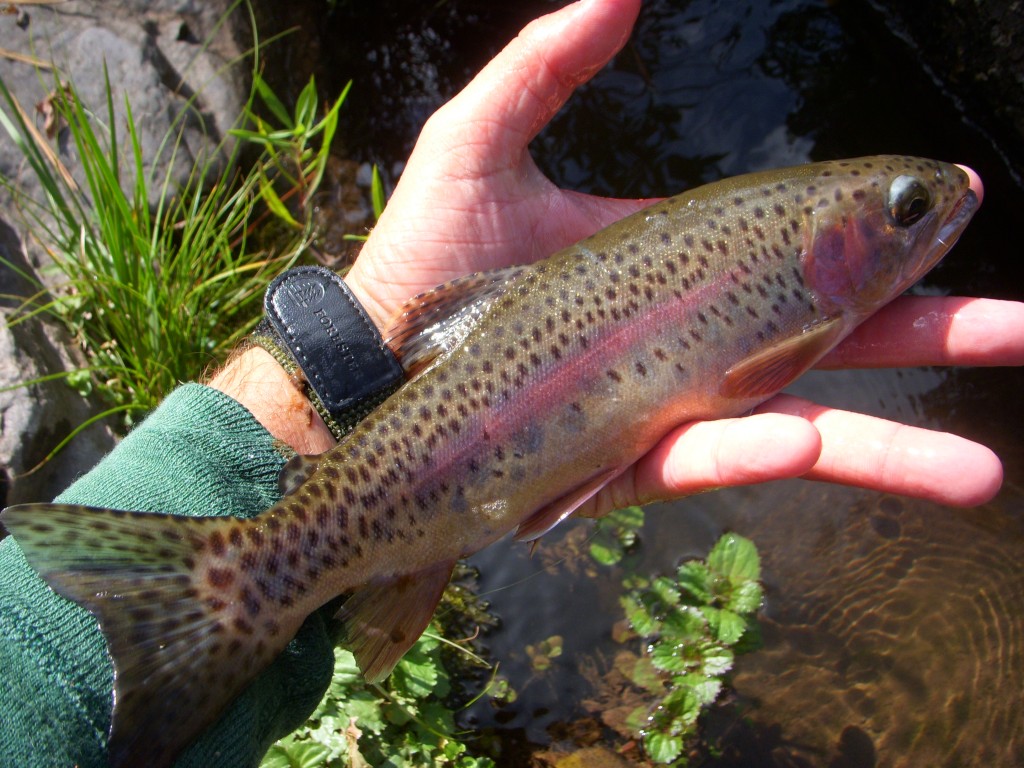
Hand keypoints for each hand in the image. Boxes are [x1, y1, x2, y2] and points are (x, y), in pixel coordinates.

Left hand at [345, 0, 1023, 508]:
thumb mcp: (477, 144)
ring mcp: (664, 405)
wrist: (367, 372)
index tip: (957, 204)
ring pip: (794, 424)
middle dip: (927, 333)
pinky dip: (754, 451)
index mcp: (676, 259)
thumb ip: (547, 64)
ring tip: (977, 473)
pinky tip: (806, 439)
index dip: (878, 232)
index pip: (800, 244)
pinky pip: (703, 461)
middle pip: (827, 335)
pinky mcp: (625, 465)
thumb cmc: (423, 261)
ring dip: (886, 444)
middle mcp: (689, 333)